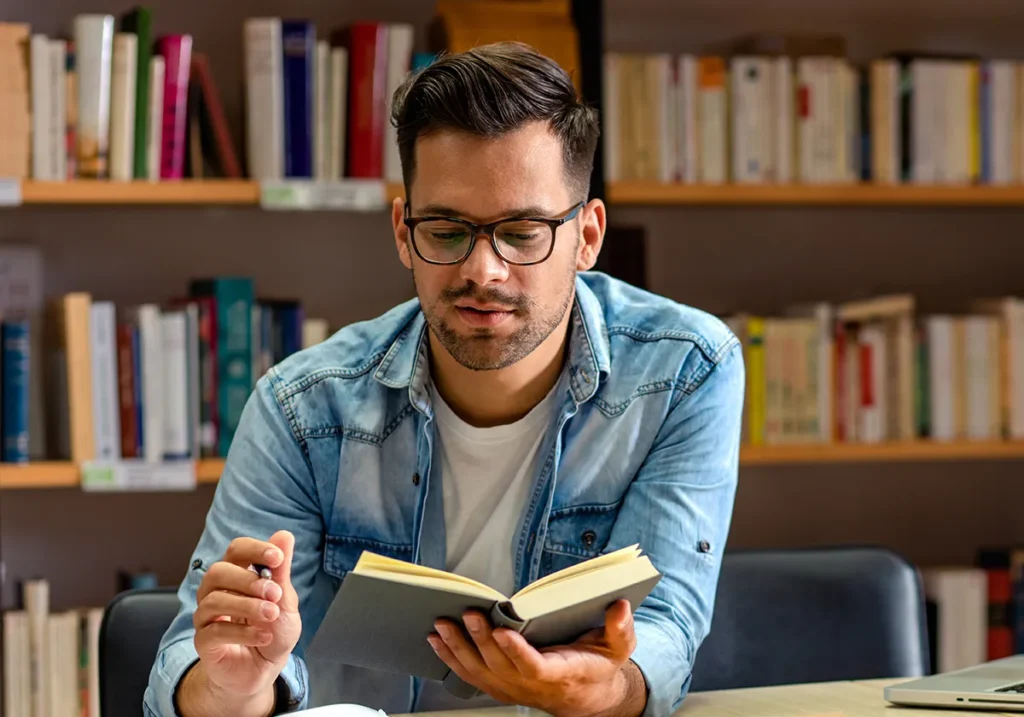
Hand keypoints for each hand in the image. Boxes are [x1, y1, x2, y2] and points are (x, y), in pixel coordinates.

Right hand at [185, 530, 301, 712]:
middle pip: (218, 571)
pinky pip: (214, 631)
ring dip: (248, 606)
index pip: (236, 550)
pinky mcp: (204, 642)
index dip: (255, 549)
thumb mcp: (284, 600)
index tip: (277, 558)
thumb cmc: (273, 631)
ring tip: (271, 616)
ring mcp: (207, 616)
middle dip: (249, 580)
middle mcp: (217, 591)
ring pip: (214, 600)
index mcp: (238, 575)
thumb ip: (281, 571)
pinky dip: (242, 632)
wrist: (264, 670)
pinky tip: (263, 636)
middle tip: (275, 594)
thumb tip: (284, 535)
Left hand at [429, 600, 646, 716]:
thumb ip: (620, 628)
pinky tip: (436, 641)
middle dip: (480, 640)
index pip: (535, 667)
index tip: (503, 631)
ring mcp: (512, 688)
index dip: (517, 652)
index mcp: (561, 673)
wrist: (585, 696)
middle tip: (468, 614)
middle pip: (500, 666)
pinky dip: (451, 658)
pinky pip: (470, 675)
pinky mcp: (499, 685)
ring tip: (442, 625)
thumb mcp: (619, 647)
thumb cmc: (598, 665)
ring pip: (480, 672)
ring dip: (458, 649)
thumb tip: (620, 606)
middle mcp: (531, 686)